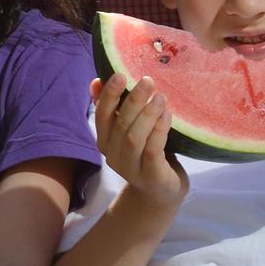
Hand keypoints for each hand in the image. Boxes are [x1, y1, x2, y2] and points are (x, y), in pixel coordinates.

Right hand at [91, 73, 186, 207]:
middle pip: (120, 124)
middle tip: (148, 81)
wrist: (160, 191)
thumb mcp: (128, 130)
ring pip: (134, 137)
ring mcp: (131, 168)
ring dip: (147, 115)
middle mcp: (113, 155)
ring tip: (160, 97)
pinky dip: (159, 131)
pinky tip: (167, 116)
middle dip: (134, 100)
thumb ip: (113, 108)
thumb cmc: (145, 153)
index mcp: (105, 141)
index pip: (102, 115)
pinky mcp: (151, 176)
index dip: (109, 95)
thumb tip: (96, 81)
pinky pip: (152, 151)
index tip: (120, 74)